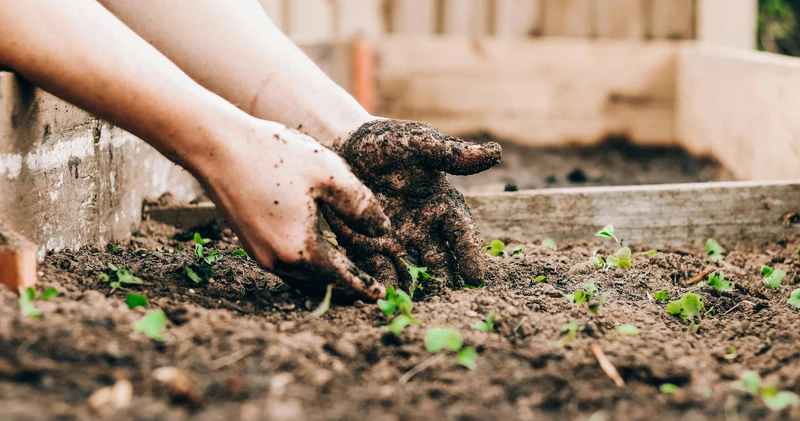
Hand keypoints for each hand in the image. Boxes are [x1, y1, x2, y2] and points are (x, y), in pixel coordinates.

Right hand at [195, 119, 390, 300]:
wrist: (217, 146)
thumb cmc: (275, 155)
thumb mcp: (330, 174)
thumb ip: (361, 206)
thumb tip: (383, 232)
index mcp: (300, 250)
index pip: (341, 278)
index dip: (363, 286)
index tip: (381, 296)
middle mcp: (277, 260)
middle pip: (320, 283)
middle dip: (346, 287)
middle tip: (369, 289)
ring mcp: (259, 253)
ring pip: (301, 276)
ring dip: (325, 278)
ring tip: (348, 274)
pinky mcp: (249, 242)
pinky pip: (286, 264)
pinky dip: (307, 265)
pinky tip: (318, 253)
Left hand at [323, 119, 500, 292]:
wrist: (343, 146)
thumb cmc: (386, 142)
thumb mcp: (418, 143)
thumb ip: (451, 153)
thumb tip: (495, 153)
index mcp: (442, 205)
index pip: (462, 234)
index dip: (470, 255)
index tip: (476, 277)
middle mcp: (424, 229)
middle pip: (440, 261)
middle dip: (446, 282)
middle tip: (450, 303)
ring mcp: (397, 241)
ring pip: (412, 272)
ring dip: (417, 290)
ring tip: (419, 308)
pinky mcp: (369, 248)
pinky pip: (379, 270)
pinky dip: (384, 284)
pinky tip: (386, 298)